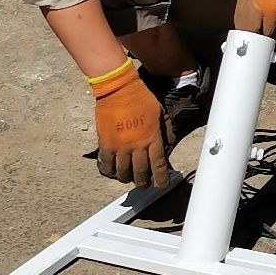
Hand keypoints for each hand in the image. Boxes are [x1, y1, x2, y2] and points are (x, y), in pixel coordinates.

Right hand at [87, 60, 170, 188]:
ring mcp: (121, 147)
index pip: (159, 165)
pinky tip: (113, 172)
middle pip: (141, 173)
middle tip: (144, 185)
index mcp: (153, 139)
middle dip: (143, 183)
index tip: (162, 184)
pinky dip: (110, 171)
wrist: (119, 89)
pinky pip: (107, 164)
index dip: (161, 178)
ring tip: (128, 179)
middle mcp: (137, 147)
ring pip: (124, 172)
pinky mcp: (106, 144)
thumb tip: (170, 145)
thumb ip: (166, 131)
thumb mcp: (161, 113)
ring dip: (127, 179)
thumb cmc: (141, 98)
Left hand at [234, 0, 275, 42]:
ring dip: (275, 36)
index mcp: (255, 6)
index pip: (250, 33)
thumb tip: (241, 37)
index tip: (250, 39)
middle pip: (264, 38)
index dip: (249, 38)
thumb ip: (242, 17)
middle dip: (262, 36)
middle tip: (262, 30)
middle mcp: (271, 13)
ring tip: (273, 24)